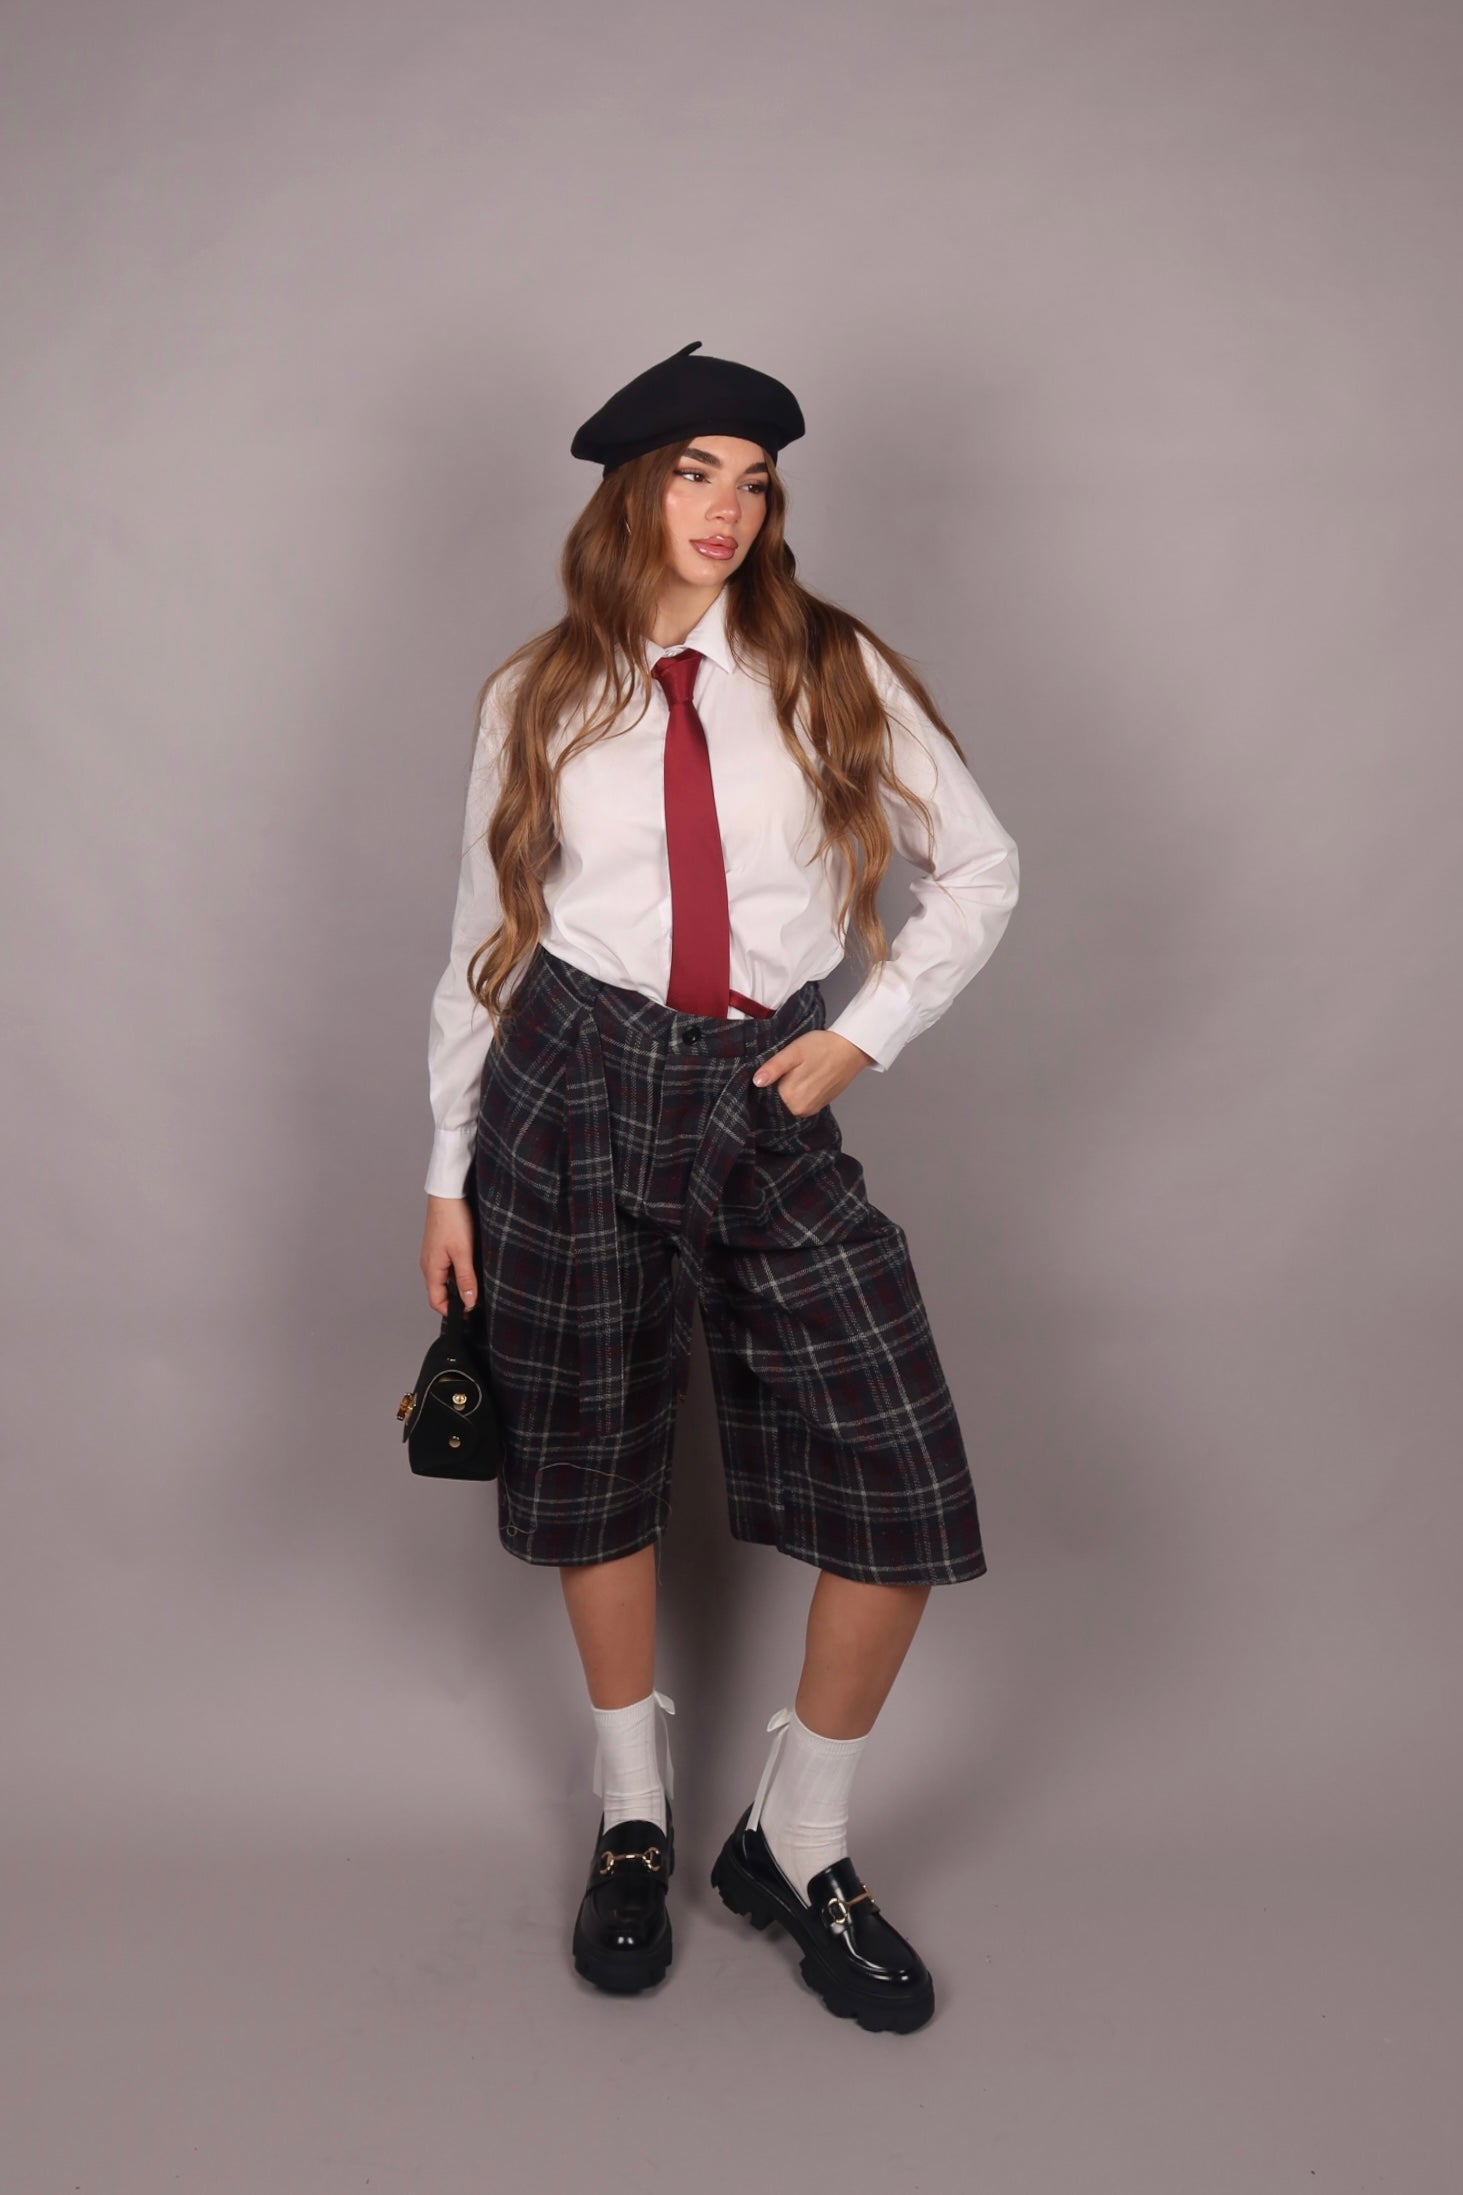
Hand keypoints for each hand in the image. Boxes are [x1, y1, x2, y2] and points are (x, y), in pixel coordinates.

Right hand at [421, 1194, 478, 1315]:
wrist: (449, 1193)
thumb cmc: (453, 1218)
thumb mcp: (463, 1252)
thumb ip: (465, 1279)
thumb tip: (468, 1302)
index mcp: (431, 1269)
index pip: (436, 1301)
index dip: (453, 1310)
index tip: (471, 1311)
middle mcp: (429, 1264)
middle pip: (441, 1292)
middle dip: (458, 1298)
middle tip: (479, 1296)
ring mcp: (434, 1255)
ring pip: (445, 1279)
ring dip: (460, 1284)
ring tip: (478, 1280)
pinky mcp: (440, 1247)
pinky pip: (447, 1267)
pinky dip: (459, 1271)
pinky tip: (472, 1264)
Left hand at [752, 1030, 873, 1116]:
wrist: (850, 1049)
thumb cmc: (822, 1047)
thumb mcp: (793, 1052)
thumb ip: (774, 1067)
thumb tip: (757, 1081)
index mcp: (790, 1096)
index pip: (765, 1094)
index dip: (767, 1080)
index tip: (774, 1069)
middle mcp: (799, 1109)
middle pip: (777, 1099)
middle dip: (778, 1085)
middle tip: (787, 1067)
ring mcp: (810, 1109)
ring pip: (789, 1101)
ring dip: (789, 1089)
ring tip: (798, 1072)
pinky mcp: (819, 1106)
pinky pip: (801, 1102)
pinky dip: (800, 1092)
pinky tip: (806, 1078)